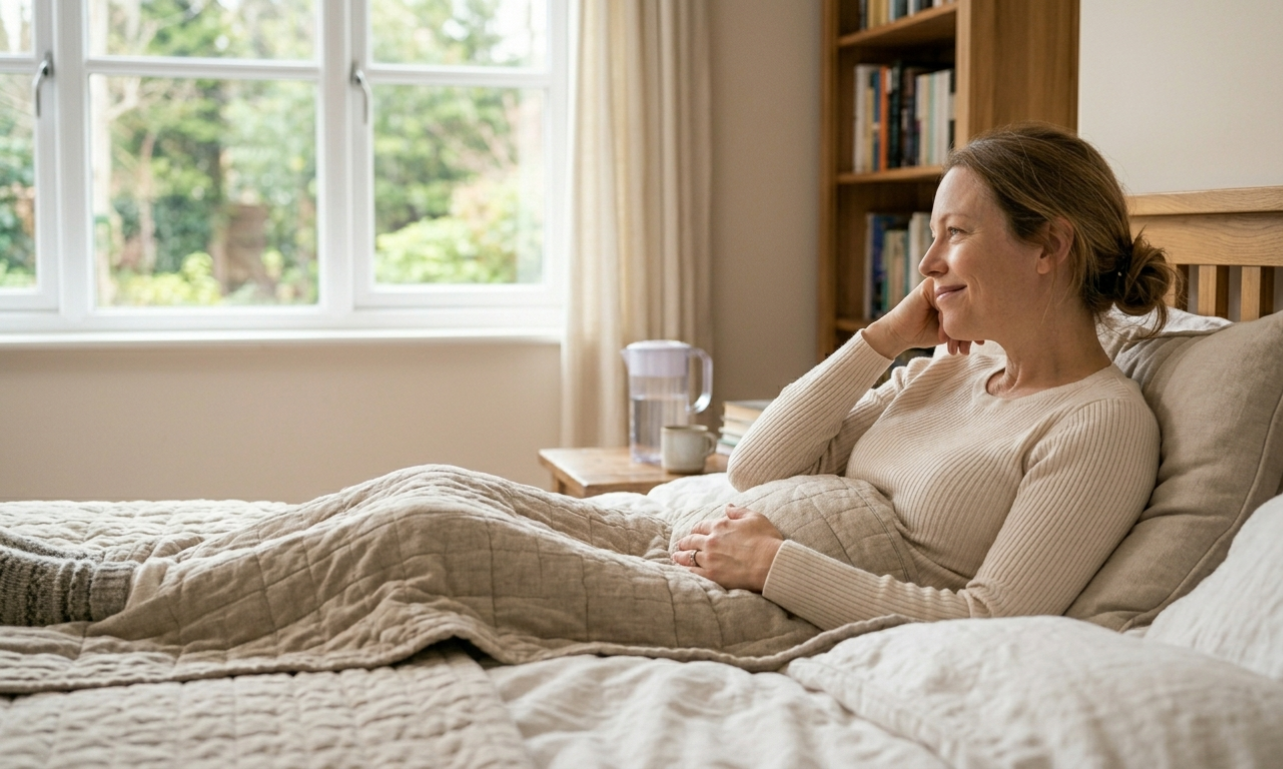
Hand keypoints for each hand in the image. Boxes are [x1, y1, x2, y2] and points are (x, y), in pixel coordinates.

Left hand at [672, 504, 783, 591]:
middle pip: (691, 540)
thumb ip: (739, 511)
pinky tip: (683, 571)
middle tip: (681, 545)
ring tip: (676, 557)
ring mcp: (709, 558)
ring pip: (688, 556)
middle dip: (685, 542)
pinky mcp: (711, 575)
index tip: (694, 532)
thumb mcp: (755, 518)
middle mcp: (711, 541)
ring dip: (681, 556)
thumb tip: (728, 506)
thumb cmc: (766, 540)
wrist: (770, 563)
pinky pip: (693, 572)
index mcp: (720, 526)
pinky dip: (686, 570)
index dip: (697, 529)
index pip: (702, 526)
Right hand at [862, 278, 983, 357]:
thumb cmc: (925, 332)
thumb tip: (992, 325)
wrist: (900, 334)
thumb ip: (966, 322)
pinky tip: (943, 338)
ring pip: (957, 304)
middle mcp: (949, 286)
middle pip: (968, 303)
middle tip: (974, 346)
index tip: (979, 343)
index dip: (979, 324)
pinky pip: (943, 303)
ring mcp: (938, 284)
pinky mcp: (927, 287)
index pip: (975, 305)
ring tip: (961, 348)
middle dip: (971, 328)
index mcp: (957, 293)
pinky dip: (945, 323)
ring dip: (958, 329)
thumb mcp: (952, 329)